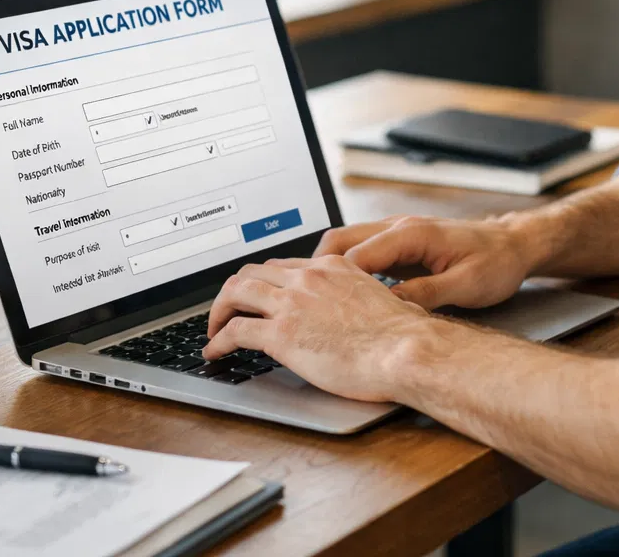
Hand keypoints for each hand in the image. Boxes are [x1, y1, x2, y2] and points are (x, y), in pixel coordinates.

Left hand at [202, 256, 430, 401]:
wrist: (405, 350)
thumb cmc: (402, 336)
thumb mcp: (379, 300)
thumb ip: (360, 298)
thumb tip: (363, 315)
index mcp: (331, 267)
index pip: (283, 267)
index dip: (263, 282)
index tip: (258, 296)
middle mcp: (308, 278)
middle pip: (253, 273)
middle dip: (235, 291)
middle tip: (228, 310)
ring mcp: (292, 304)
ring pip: (236, 293)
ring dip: (218, 311)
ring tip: (213, 329)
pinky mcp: (281, 335)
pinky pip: (235, 331)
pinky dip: (217, 341)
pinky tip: (214, 352)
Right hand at [314, 214, 534, 310]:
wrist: (515, 246)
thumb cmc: (497, 262)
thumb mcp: (467, 284)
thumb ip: (427, 293)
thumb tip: (391, 307)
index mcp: (412, 233)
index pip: (356, 254)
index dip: (333, 281)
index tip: (317, 306)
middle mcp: (398, 228)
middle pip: (339, 241)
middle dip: (317, 271)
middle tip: (305, 303)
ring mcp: (397, 234)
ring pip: (346, 244)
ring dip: (328, 270)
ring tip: (316, 301)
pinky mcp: (400, 245)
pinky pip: (361, 253)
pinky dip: (346, 270)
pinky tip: (343, 295)